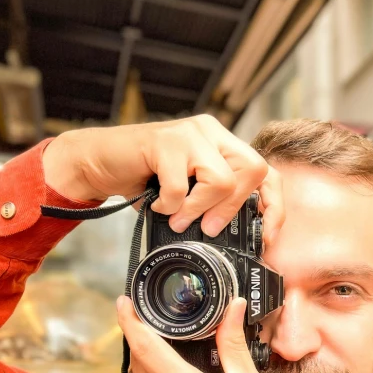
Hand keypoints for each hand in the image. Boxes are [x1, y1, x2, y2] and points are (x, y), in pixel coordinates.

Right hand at [42, 114, 283, 240]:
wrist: (99, 161)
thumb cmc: (145, 180)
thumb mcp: (189, 194)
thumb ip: (214, 204)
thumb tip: (241, 239)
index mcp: (223, 145)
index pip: (266, 171)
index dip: (274, 205)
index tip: (267, 237)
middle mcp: (212, 133)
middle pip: (253, 170)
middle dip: (233, 209)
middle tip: (210, 228)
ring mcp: (189, 132)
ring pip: (223, 179)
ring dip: (200, 209)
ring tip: (179, 218)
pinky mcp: (164, 140)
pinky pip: (181, 186)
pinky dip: (170, 206)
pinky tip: (158, 205)